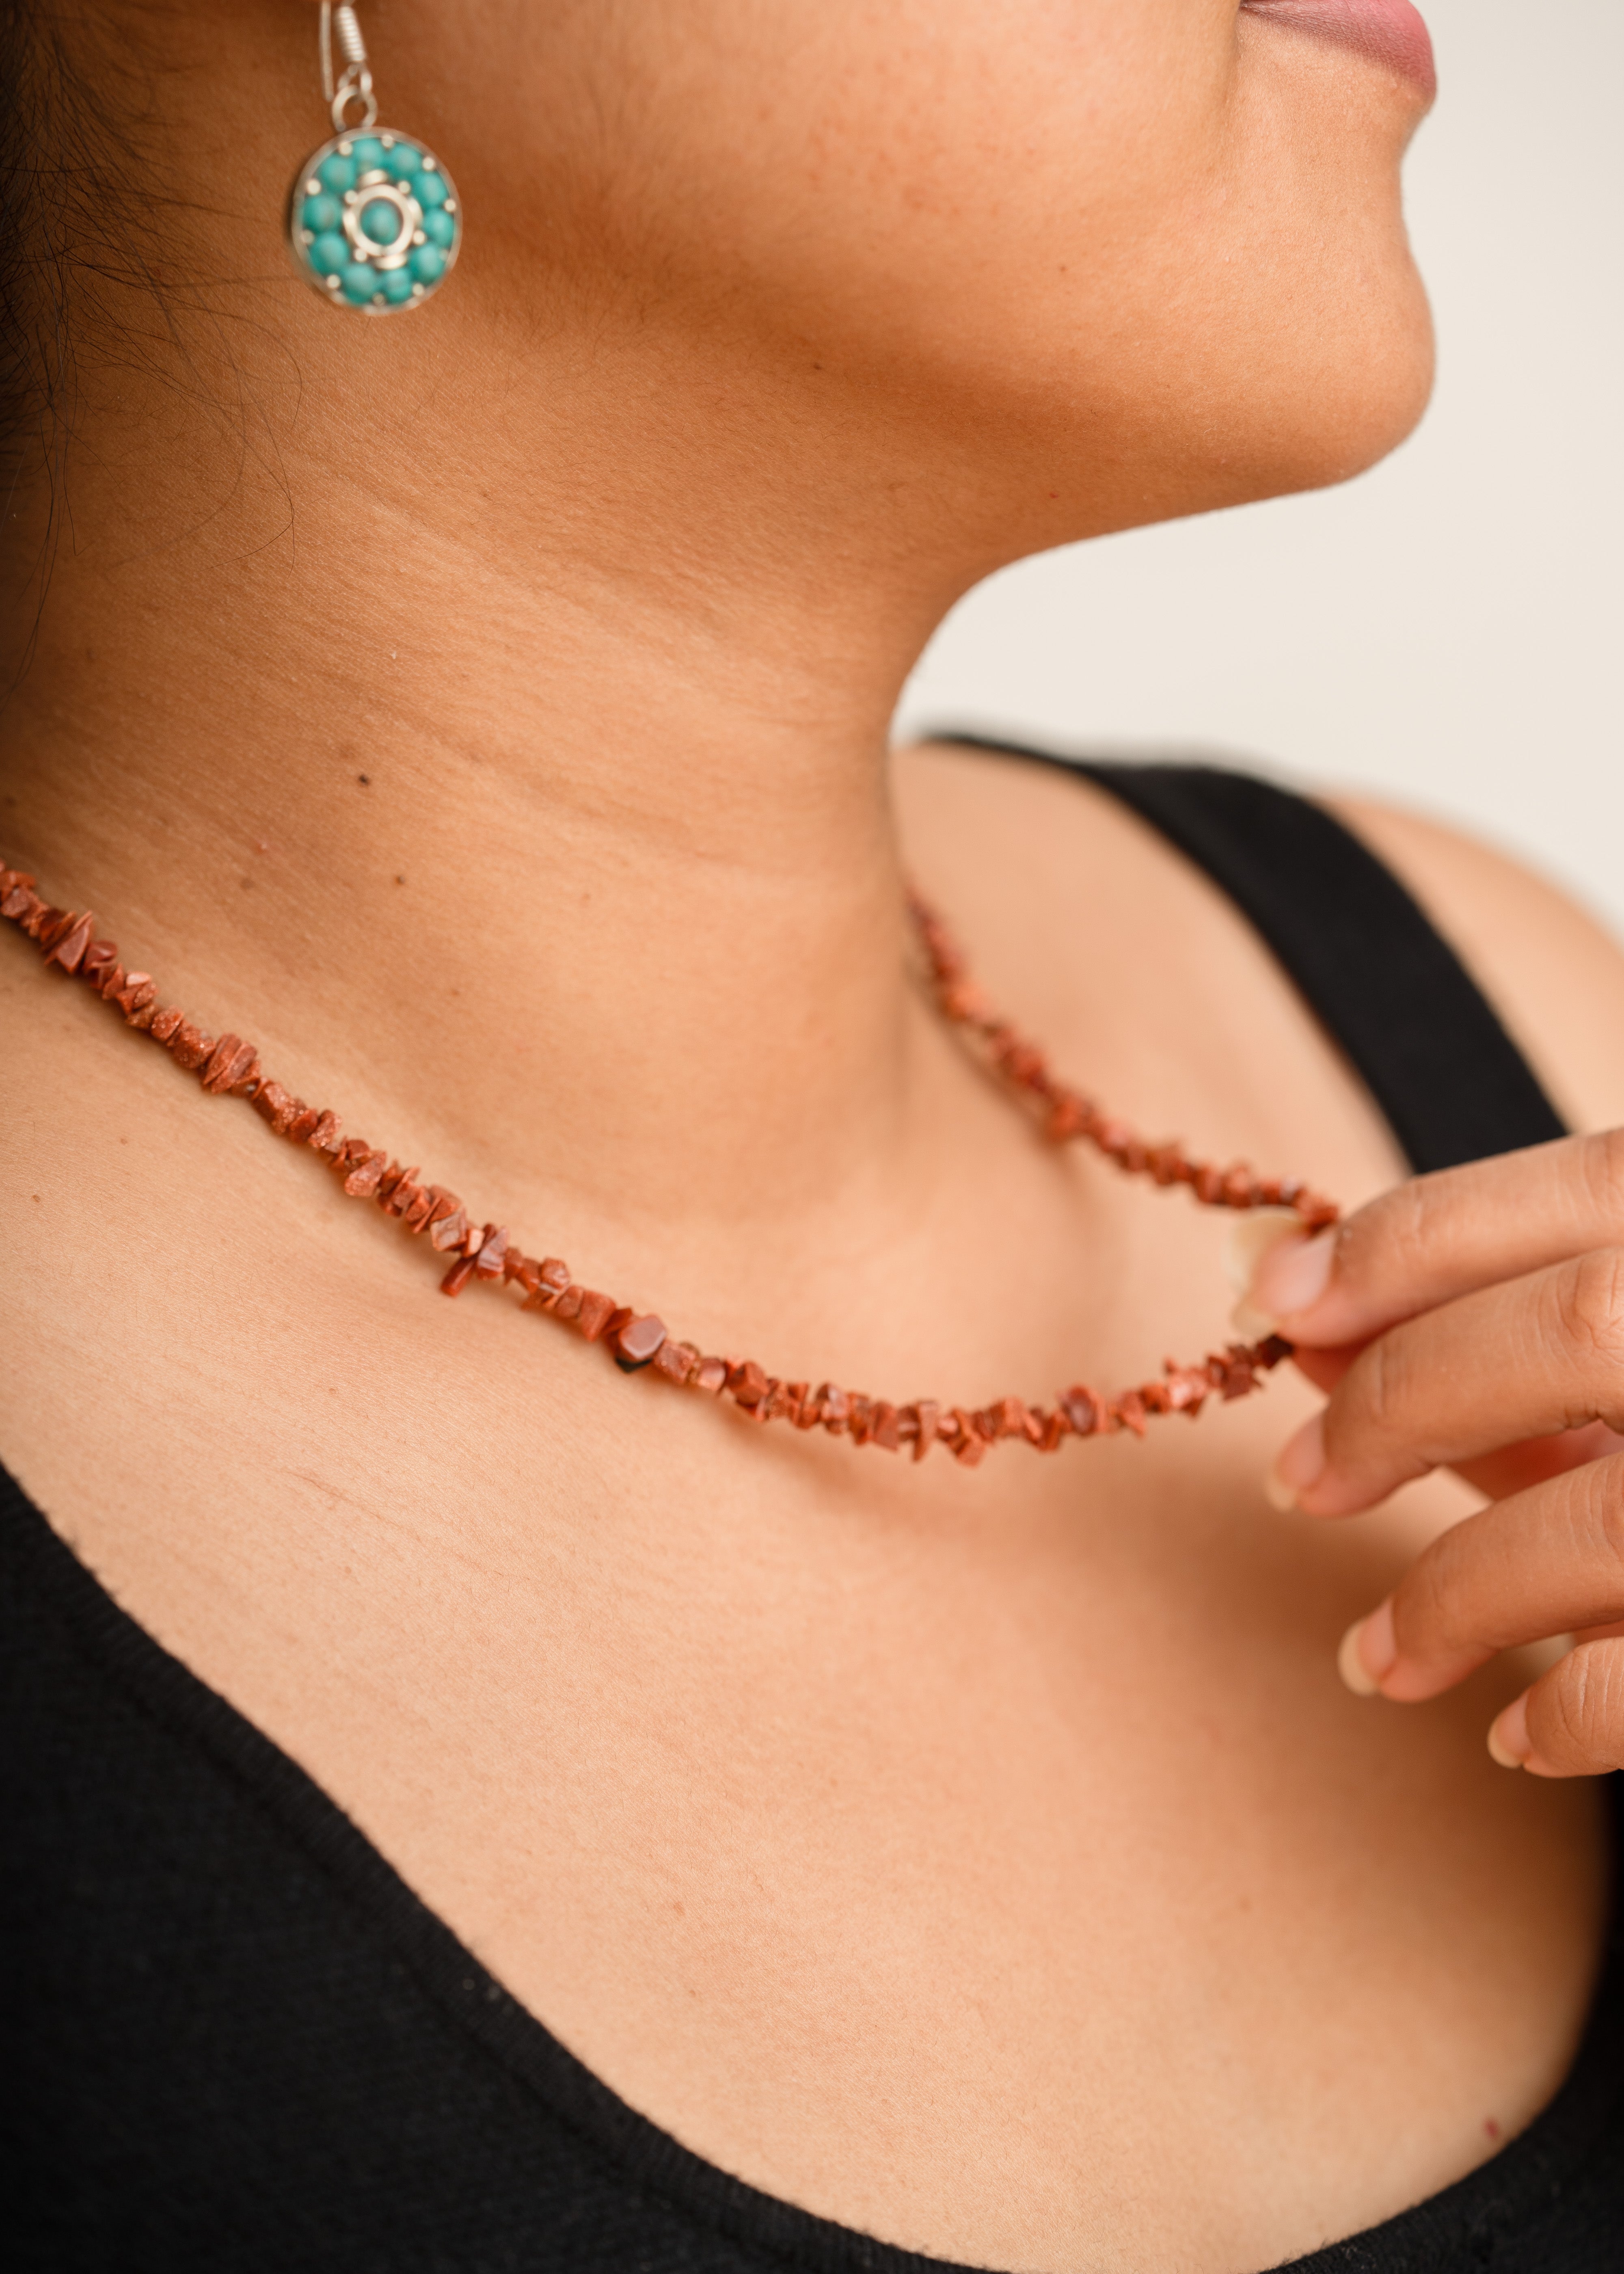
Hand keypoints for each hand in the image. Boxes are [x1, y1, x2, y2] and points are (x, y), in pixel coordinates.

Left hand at [1241, 1131, 1623, 1779]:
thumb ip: (1532, 1323)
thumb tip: (1313, 1329)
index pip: (1555, 1197)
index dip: (1395, 1246)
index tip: (1276, 1306)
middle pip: (1568, 1329)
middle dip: (1399, 1403)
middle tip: (1297, 1479)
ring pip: (1604, 1520)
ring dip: (1453, 1596)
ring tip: (1373, 1658)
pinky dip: (1574, 1708)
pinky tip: (1515, 1732)